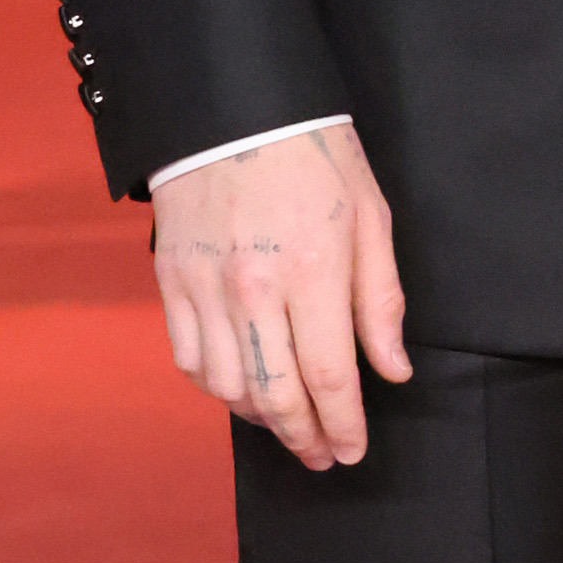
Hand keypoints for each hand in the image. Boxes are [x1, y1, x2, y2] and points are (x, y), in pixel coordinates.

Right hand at [151, 120, 409, 470]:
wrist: (234, 106)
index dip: (342, 425)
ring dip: (260, 418)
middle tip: (322, 456)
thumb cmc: (316, 156)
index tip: (352, 450)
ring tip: (287, 423)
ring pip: (227, 386)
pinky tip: (241, 389)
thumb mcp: (371, 217)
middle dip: (304, 437)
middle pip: (276, 395)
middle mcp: (254, 286)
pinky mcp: (171, 278)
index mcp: (312, 270)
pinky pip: (189, 358)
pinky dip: (215, 387)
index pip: (329, 377)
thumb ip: (381, 300)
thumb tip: (391, 370)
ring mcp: (205, 285)